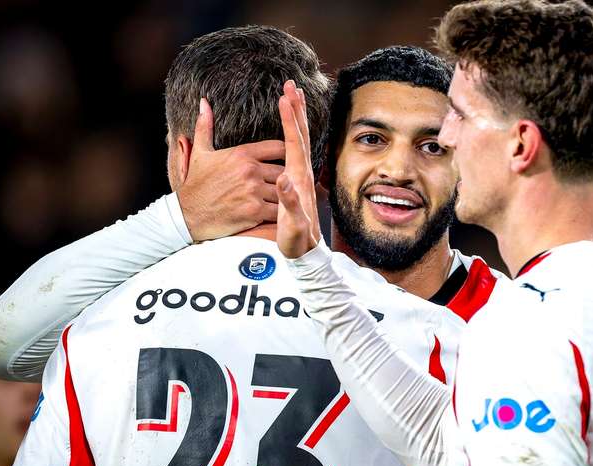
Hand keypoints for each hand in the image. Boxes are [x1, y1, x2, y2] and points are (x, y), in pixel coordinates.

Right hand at [177, 98, 284, 240]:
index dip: (287, 152)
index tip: (288, 159)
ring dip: (286, 195)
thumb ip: (206, 127)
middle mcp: (250, 170)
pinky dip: (282, 212)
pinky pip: (279, 210)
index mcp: (242, 154)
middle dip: (288, 177)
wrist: (188, 215)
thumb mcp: (199, 153)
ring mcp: (254, 191)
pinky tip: (283, 214)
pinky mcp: (255, 211)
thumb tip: (204, 102)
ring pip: (284, 190)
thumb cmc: (196, 184)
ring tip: (289, 199)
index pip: (279, 147)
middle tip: (291, 183)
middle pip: (285, 169)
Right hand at [276, 80, 321, 257]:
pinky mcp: (299, 182)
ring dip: (296, 117)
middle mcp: (302, 174)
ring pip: (300, 140)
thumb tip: (285, 180)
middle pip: (300, 135)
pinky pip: (296, 152)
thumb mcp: (293, 225)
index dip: (290, 120)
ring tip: (292, 97)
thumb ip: (289, 203)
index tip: (285, 97)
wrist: (307, 254)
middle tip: (292, 84)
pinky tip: (292, 127)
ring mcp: (301, 177)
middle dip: (296, 109)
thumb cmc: (297, 242)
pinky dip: (294, 135)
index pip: (294, 143)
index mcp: (298, 179)